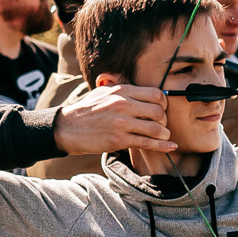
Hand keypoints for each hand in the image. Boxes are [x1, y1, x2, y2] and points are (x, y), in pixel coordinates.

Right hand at [52, 84, 174, 155]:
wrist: (67, 128)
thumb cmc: (86, 110)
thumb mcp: (103, 92)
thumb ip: (122, 90)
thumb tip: (139, 90)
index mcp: (121, 91)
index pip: (155, 94)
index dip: (164, 103)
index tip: (162, 110)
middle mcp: (123, 105)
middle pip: (159, 111)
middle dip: (165, 120)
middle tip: (162, 125)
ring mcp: (121, 123)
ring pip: (155, 128)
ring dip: (164, 134)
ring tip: (164, 136)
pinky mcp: (118, 140)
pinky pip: (146, 143)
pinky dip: (162, 146)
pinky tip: (171, 147)